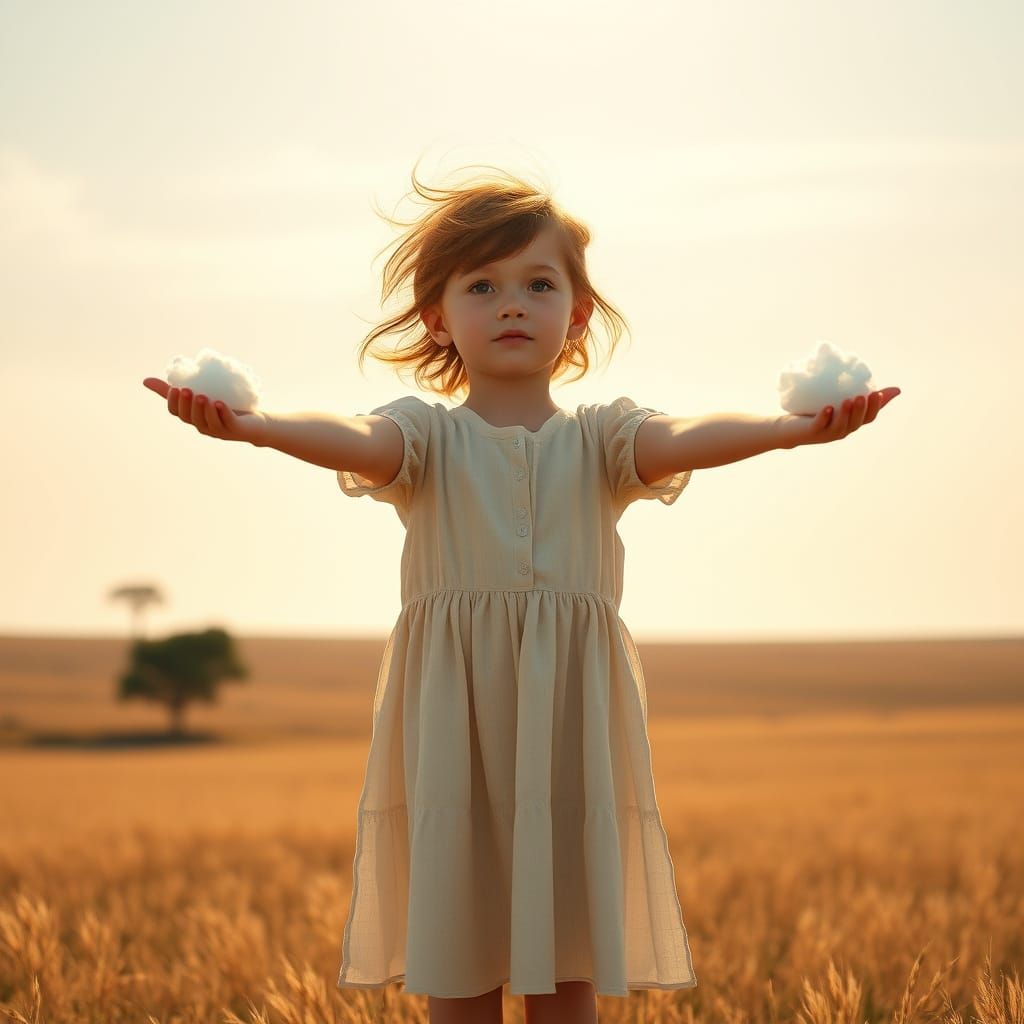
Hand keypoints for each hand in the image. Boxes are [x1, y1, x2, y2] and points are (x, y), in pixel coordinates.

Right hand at [142, 377, 269, 445]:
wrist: (254, 421)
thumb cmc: (224, 406)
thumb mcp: (199, 394)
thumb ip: (175, 390)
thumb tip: (145, 381)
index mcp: (193, 417)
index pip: (177, 413)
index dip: (174, 402)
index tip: (175, 388)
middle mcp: (203, 425)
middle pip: (191, 418)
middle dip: (187, 404)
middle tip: (187, 389)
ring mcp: (219, 429)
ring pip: (208, 421)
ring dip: (204, 409)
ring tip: (203, 396)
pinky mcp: (235, 429)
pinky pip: (227, 422)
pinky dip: (222, 413)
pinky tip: (220, 403)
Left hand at [776, 387, 900, 448]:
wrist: (790, 428)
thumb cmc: (819, 413)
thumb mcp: (841, 402)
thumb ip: (862, 394)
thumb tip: (897, 389)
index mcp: (851, 423)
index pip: (868, 418)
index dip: (875, 408)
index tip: (878, 393)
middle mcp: (842, 430)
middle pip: (856, 423)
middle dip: (862, 410)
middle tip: (864, 395)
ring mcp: (826, 433)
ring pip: (840, 426)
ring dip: (846, 413)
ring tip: (849, 399)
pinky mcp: (811, 432)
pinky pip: (819, 425)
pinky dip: (825, 416)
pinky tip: (828, 407)